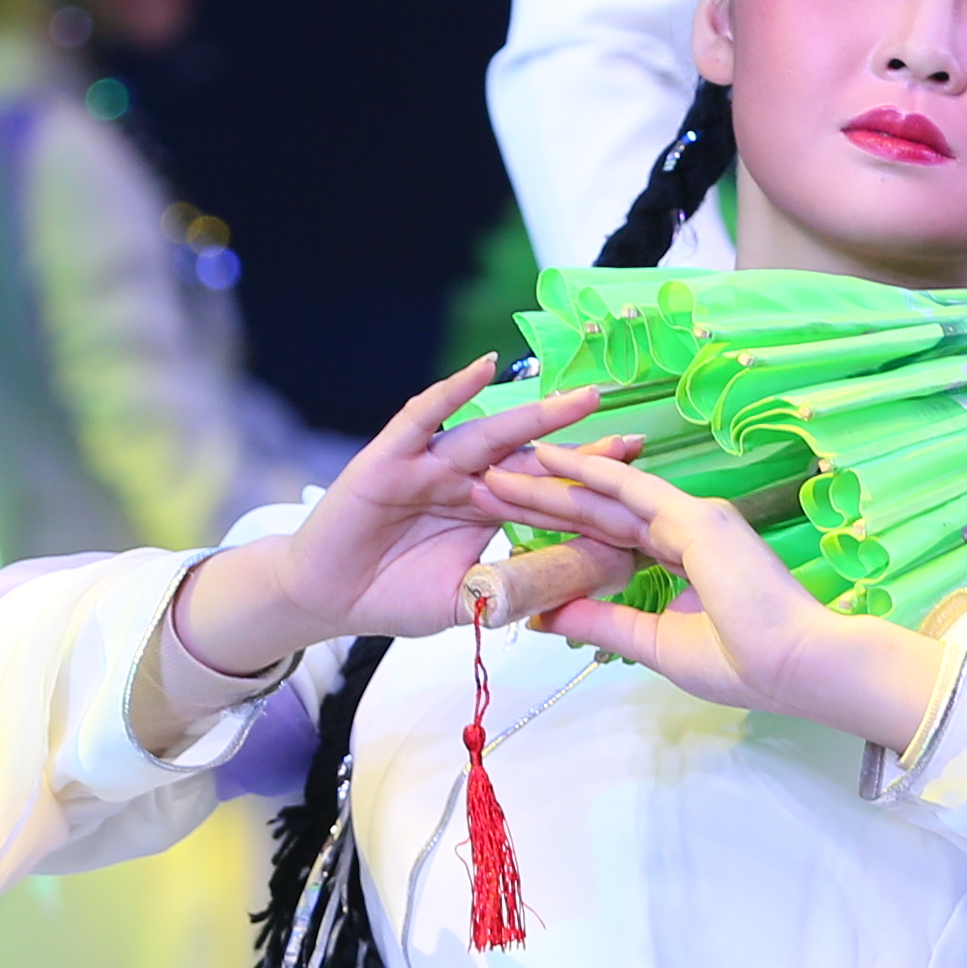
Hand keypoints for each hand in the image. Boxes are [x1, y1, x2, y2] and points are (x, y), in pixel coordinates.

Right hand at [168, 358, 613, 675]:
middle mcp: (465, 478)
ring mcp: (429, 464)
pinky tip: (484, 367)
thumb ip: (507, 593)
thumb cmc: (391, 595)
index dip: (590, 484)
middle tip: (635, 435)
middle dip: (581, 444)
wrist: (325, 596)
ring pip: (490, 433)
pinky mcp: (390, 457)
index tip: (642, 480)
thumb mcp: (464, 600)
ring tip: (581, 398)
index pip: (548, 491)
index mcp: (487, 509)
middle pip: (531, 456)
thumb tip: (567, 598)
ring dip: (536, 415)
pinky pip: (423, 417)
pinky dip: (452, 391)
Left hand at [490, 435, 945, 750]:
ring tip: (502, 467)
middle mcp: (686, 528)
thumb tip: (545, 617)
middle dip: (543, 497)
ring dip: (554, 481)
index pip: (607, 537)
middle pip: (598, 511)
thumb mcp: (654, 644)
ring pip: (608, 496)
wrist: (797, 666)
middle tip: (489, 480)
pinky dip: (592, 474)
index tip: (514, 522)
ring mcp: (694, 517)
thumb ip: (602, 623)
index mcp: (682, 556)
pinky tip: (553, 460)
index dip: (560, 527)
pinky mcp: (698, 519)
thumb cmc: (743, 664)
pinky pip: (634, 492)